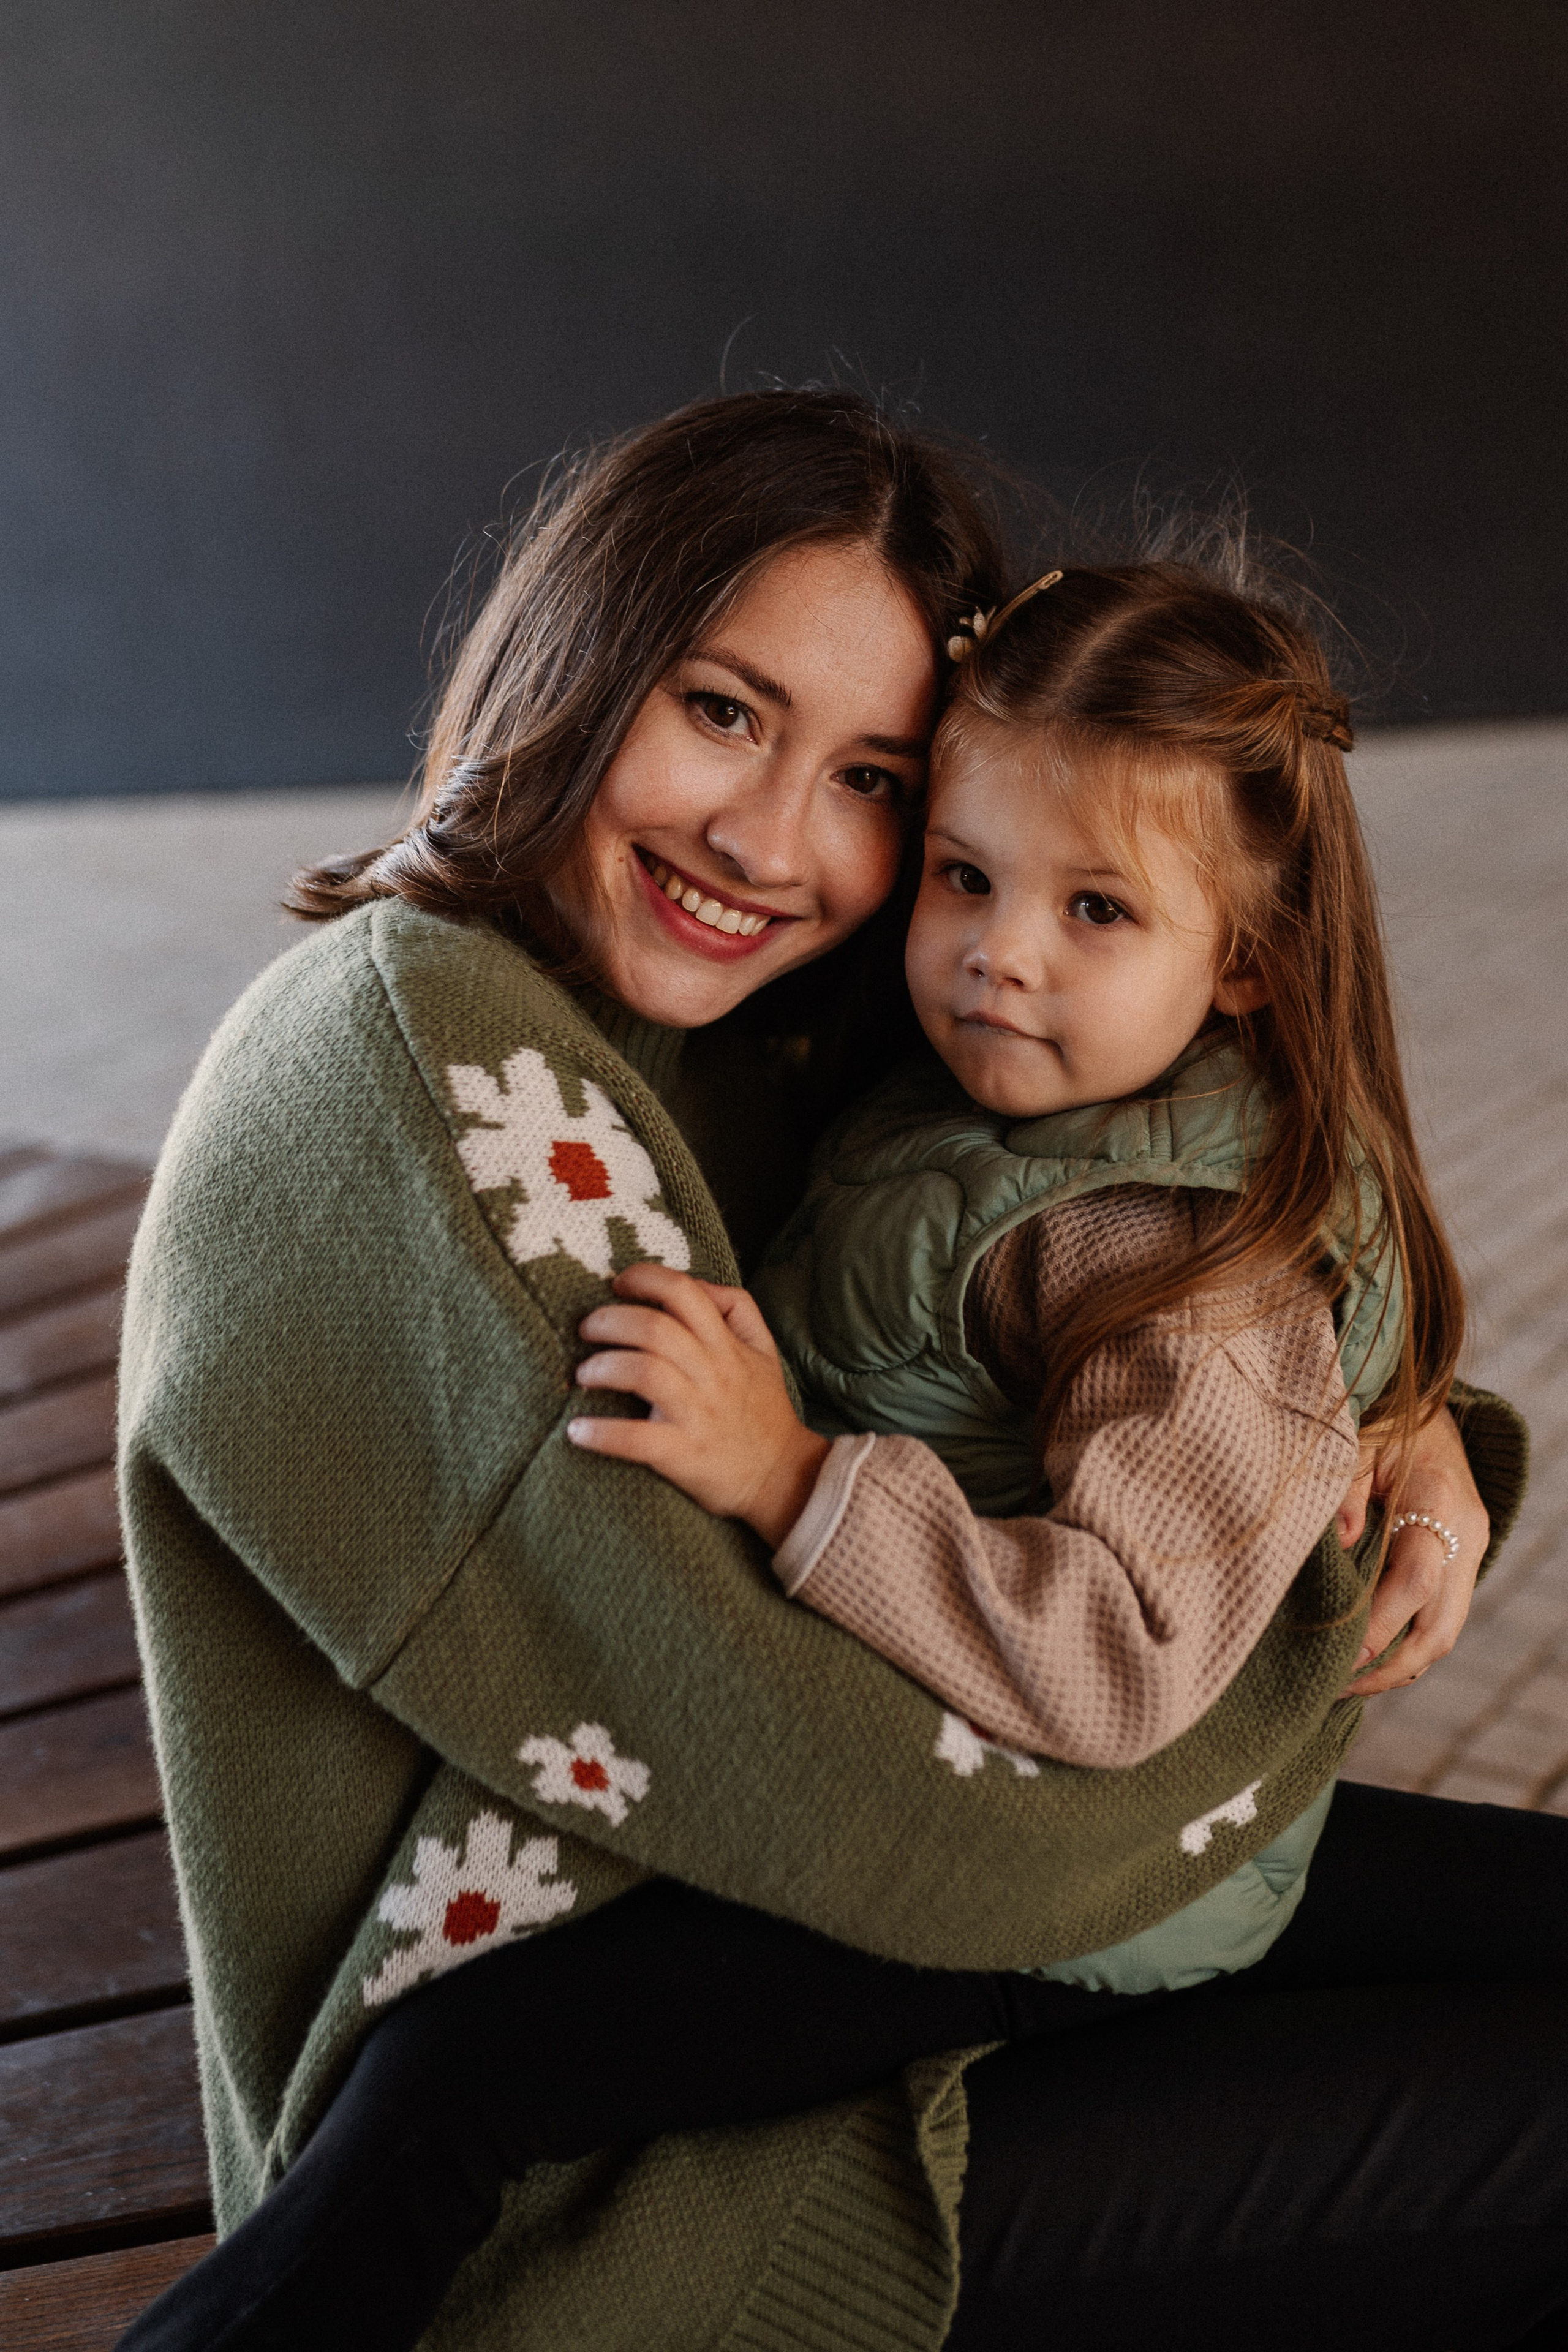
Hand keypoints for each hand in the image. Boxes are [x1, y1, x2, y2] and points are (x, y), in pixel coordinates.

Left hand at [566, 1263, 830, 1548]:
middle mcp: (712, 1373)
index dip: (645, 1278)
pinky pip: (635, 1439)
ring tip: (583, 1375)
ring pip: (643, 1373)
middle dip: (608, 1321)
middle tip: (587, 1329)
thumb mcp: (764, 1349)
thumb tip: (695, 1282)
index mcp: (726, 1345)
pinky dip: (601, 1433)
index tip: (618, 1284)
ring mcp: (697, 1413)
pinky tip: (577, 1431)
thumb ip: (737, 1307)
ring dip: (601, 1368)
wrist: (782, 1477)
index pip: (685, 1293)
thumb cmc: (763, 1411)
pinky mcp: (682, 1453)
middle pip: (653, 1328)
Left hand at [1340, 1406, 1490, 1695]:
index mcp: (1438, 1501)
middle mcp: (1464, 1533)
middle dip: (1390, 1666)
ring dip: (1400, 1664)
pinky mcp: (1462, 1561)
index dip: (1378, 1627)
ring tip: (1345, 1683)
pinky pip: (1442, 1618)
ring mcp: (1470, 1550)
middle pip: (1440, 1625)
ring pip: (1446, 1630)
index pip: (1414, 1583)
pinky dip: (1409, 1645)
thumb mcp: (1356, 1440)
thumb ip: (1346, 1489)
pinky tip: (1369, 1659)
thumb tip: (1340, 1540)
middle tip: (1335, 1687)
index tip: (1337, 1657)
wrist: (1429, 1411)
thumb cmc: (1382, 1421)